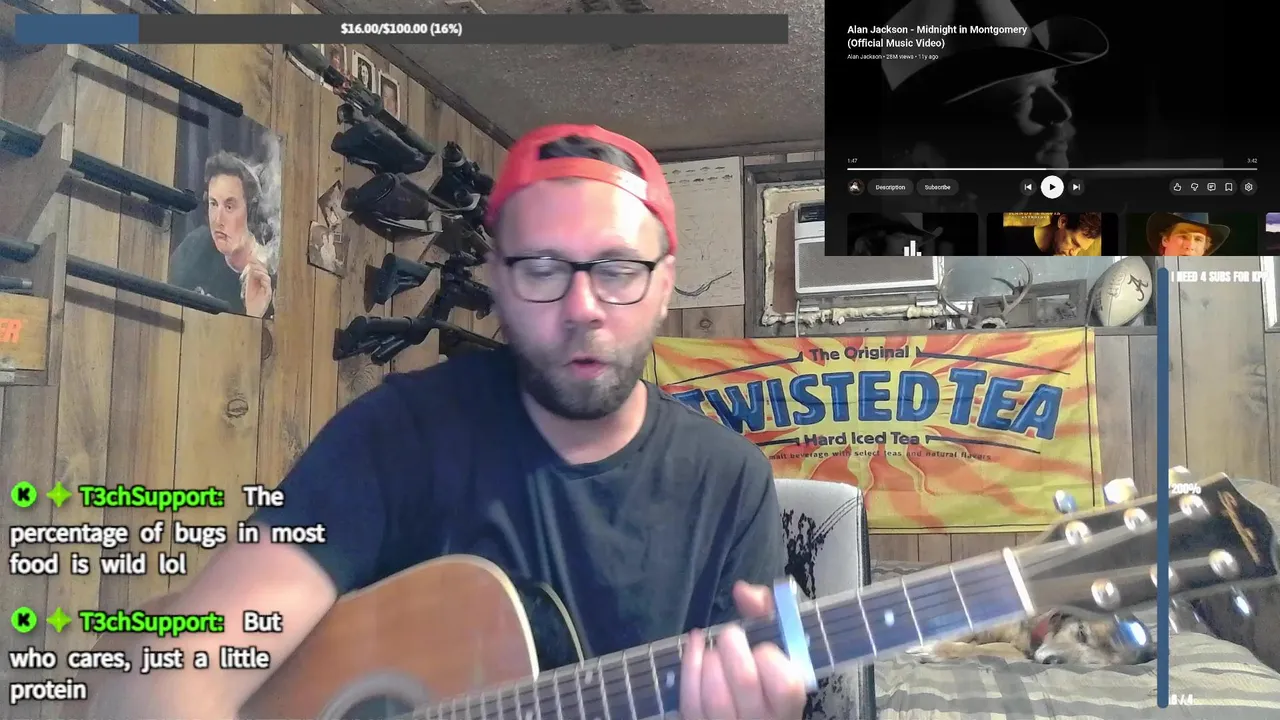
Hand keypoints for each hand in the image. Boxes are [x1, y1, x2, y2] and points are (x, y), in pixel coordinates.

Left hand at [242, 261, 272, 317]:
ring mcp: (267, 288)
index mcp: (260, 281)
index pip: (260, 270)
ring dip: (259, 271)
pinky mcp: (268, 292)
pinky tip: (256, 275)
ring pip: (266, 276)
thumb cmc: (251, 301)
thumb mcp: (249, 286)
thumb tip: (250, 267)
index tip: (251, 257)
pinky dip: (262, 277)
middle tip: (251, 260)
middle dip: (257, 265)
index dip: (256, 263)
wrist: (253, 311)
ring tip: (253, 269)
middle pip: (264, 271)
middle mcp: (265, 284)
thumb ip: (251, 277)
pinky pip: (267, 282)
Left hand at [679, 581, 807, 719]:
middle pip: (744, 681)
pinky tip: (695, 644)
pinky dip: (689, 664)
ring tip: (715, 651)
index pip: (785, 684)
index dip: (769, 657)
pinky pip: (690, 700)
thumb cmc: (765, 676)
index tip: (763, 648)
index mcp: (787, 704)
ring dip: (709, 659)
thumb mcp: (776, 644)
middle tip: (730, 636)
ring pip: (714, 695)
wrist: (747, 712)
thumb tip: (743, 590)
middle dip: (731, 645)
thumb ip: (766, 611)